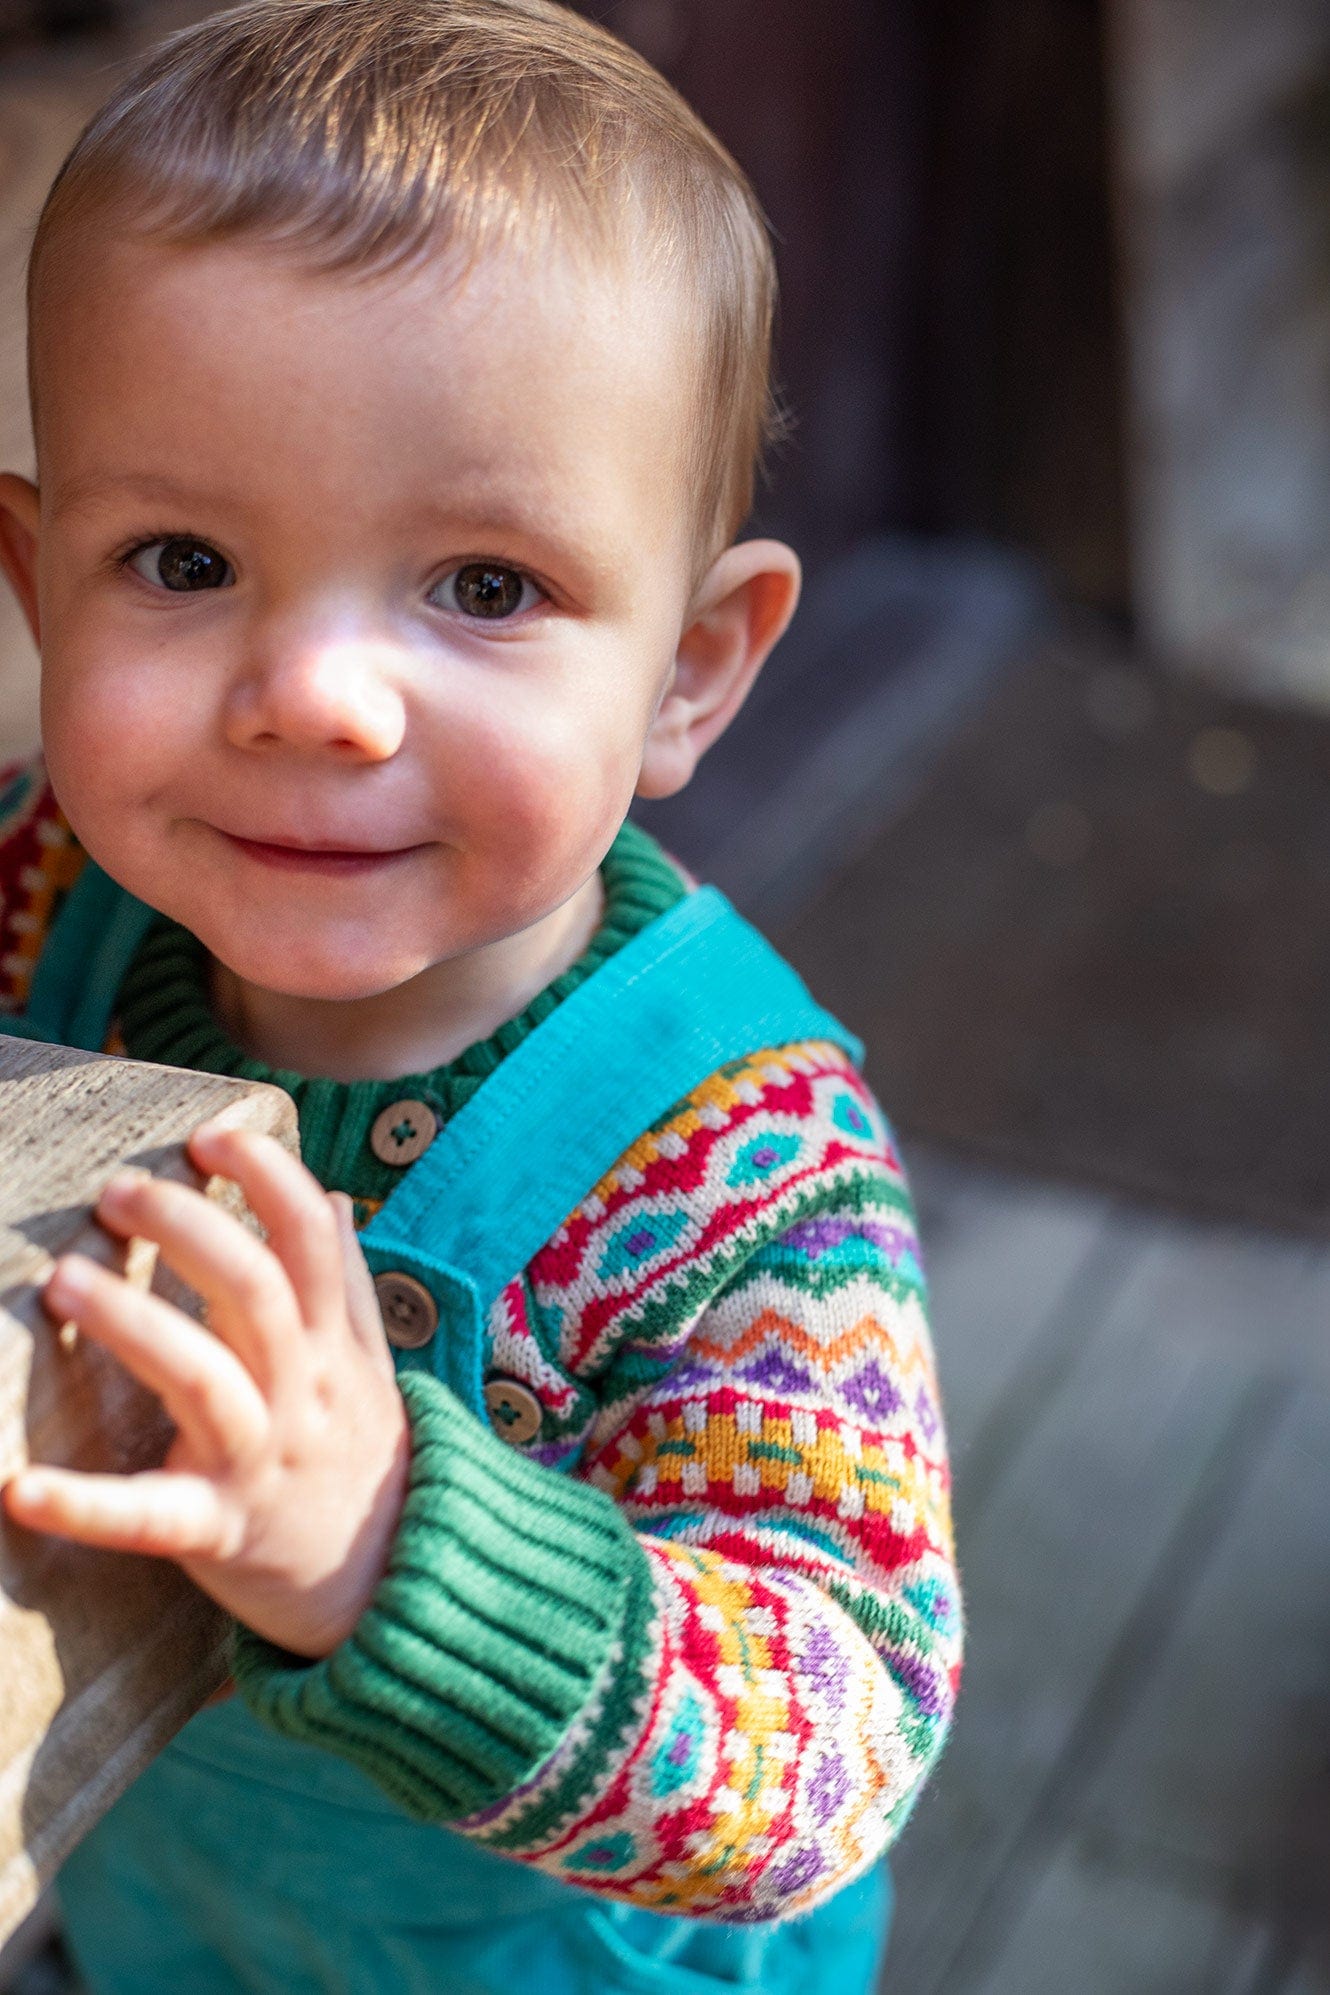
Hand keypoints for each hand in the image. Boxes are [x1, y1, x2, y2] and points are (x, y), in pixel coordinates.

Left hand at [1, 1120, 409, 1658]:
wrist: (392, 1587)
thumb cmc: (357, 1461)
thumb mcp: (369, 1369)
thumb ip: (347, 1287)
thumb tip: (331, 1198)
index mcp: (334, 1346)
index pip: (312, 1240)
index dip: (267, 1178)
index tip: (212, 1137)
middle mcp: (302, 1391)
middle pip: (255, 1290)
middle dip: (187, 1228)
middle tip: (118, 1190)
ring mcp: (260, 1460)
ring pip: (204, 1379)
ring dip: (133, 1324)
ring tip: (62, 1280)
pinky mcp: (217, 1530)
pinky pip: (150, 1517)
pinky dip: (84, 1505)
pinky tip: (18, 1488)